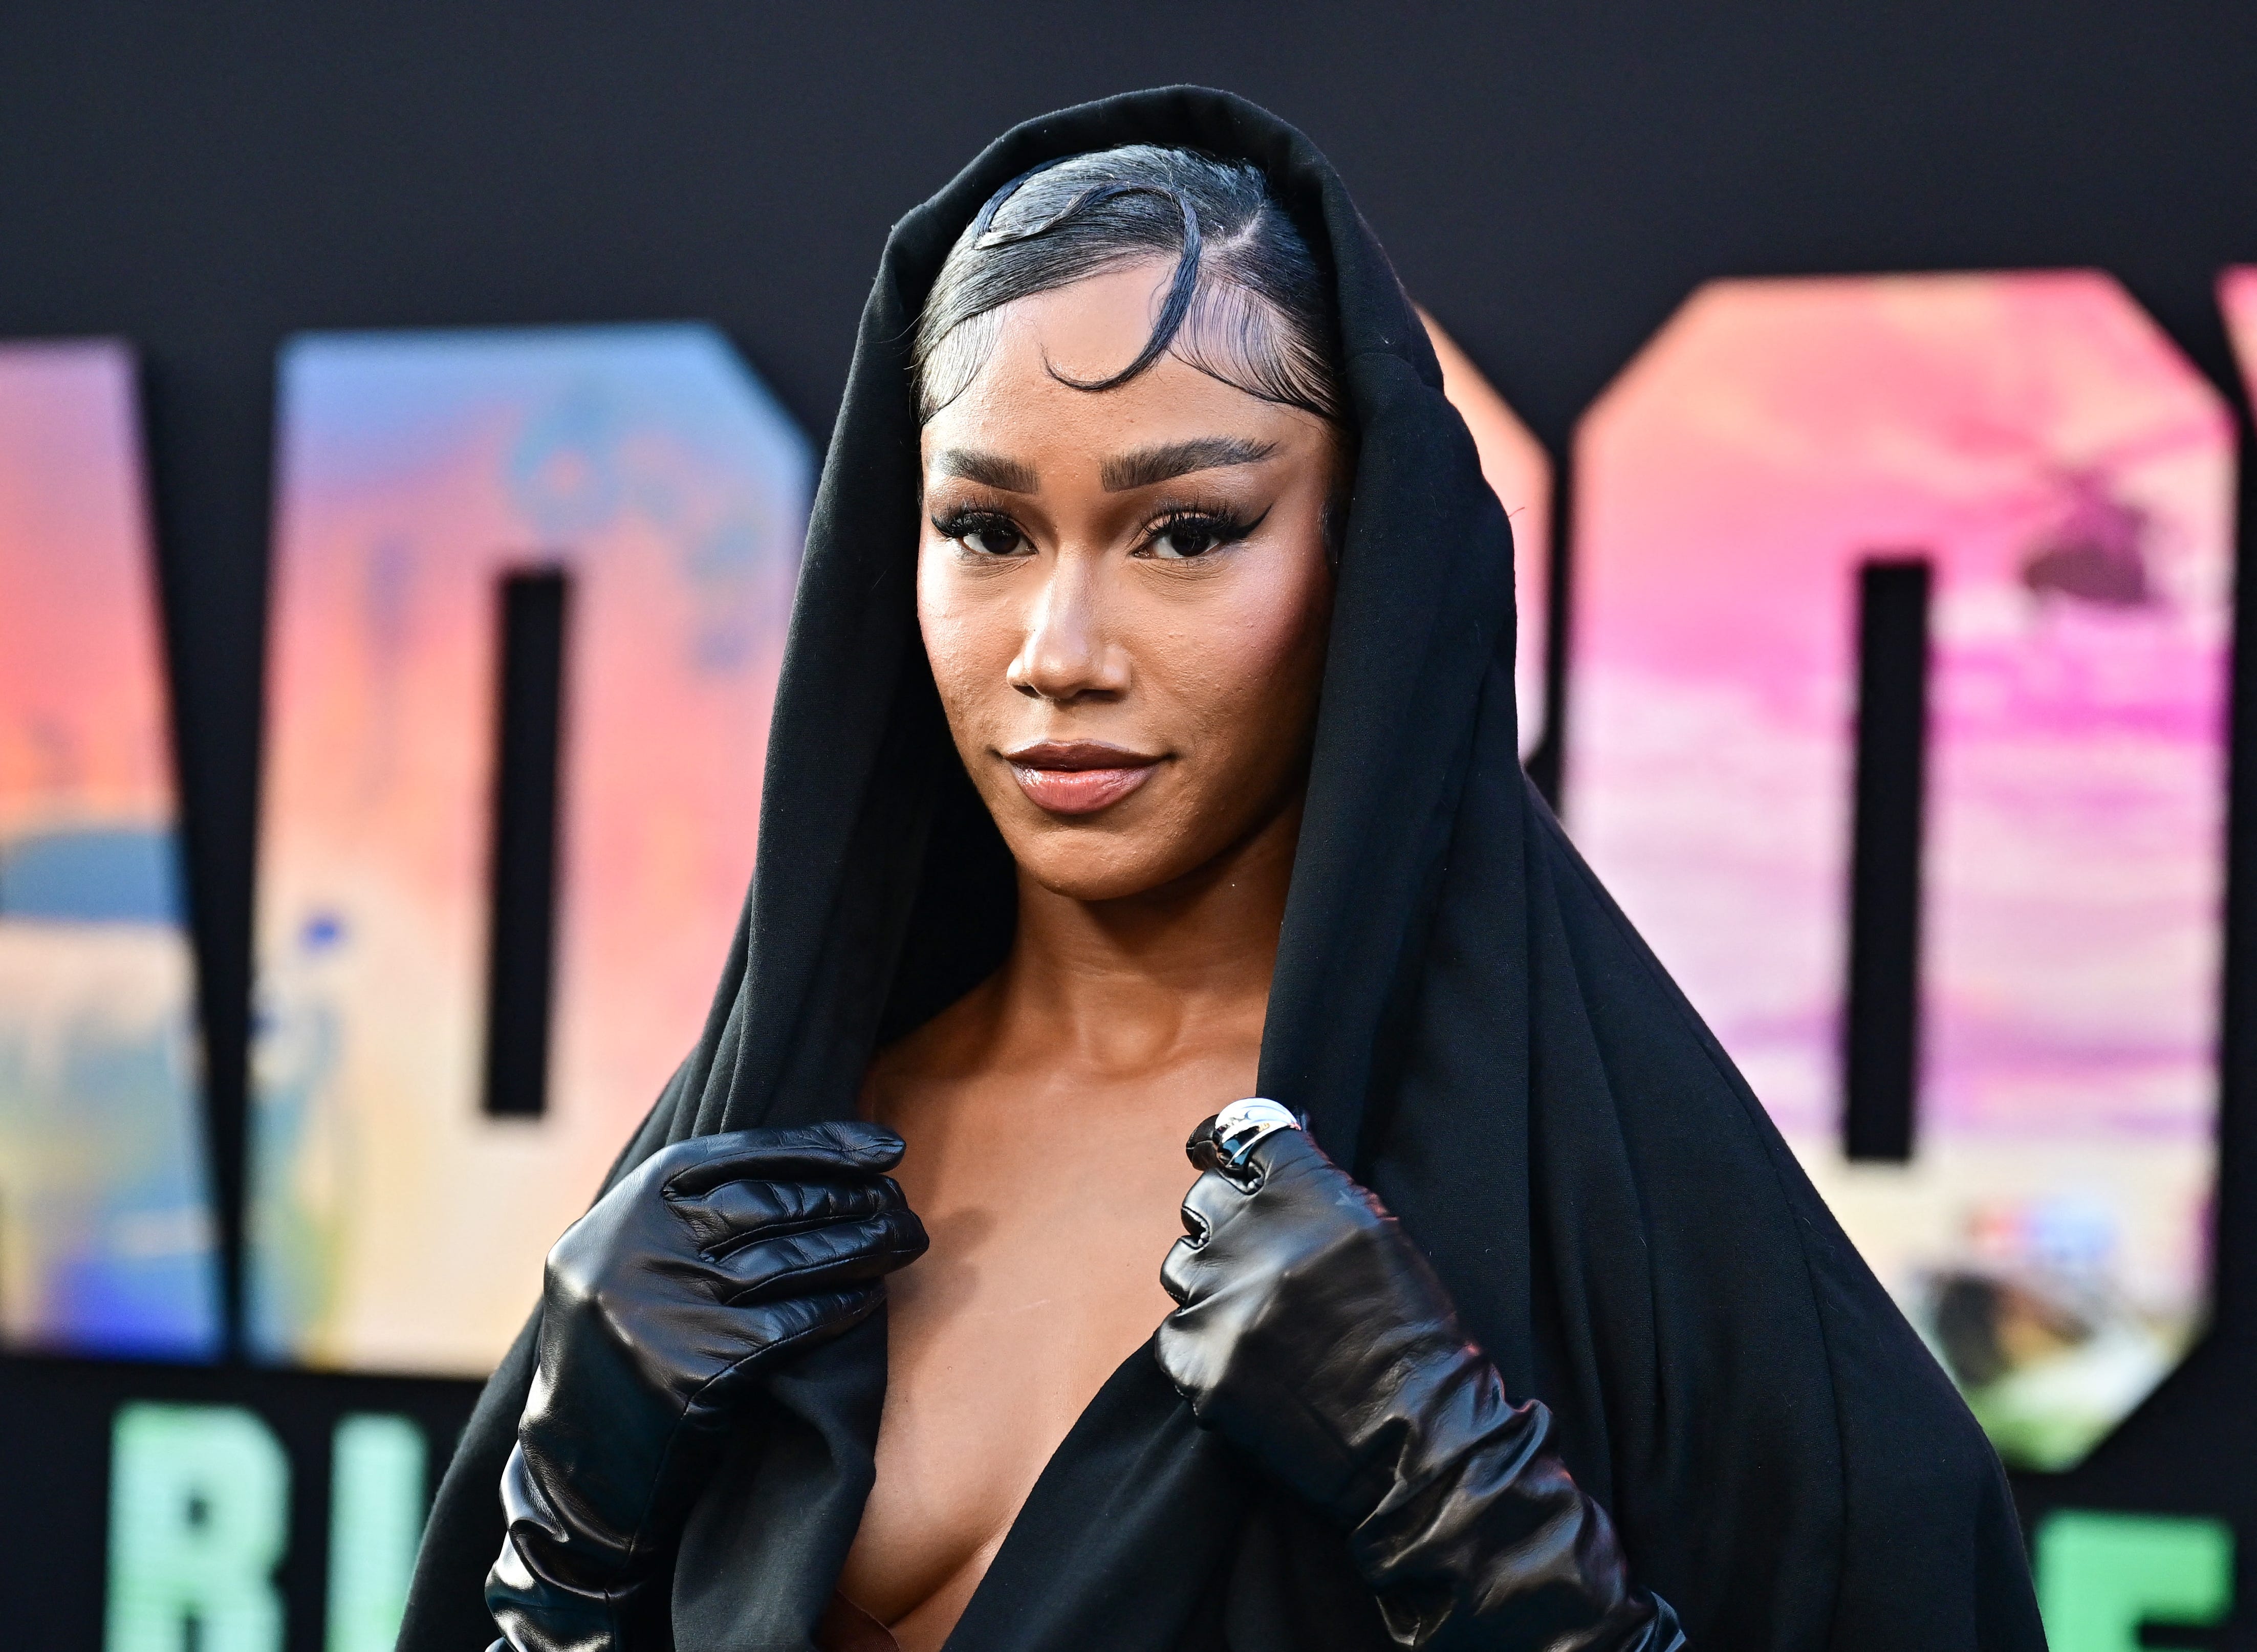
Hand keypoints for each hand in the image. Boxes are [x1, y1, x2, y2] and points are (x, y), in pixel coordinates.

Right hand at [485, 1122, 928, 1651]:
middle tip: (903, 1204)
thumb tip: (816, 1162)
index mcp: (624, 1211)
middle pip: (769, 1205)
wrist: (580, 1468)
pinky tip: (870, 1297)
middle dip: (850, 1197)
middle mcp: (638, 1251)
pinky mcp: (692, 1374)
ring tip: (907, 1239)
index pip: (738, 1154)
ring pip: (787, 1261)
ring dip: (862, 1245)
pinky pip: (789, 1327)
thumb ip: (692, 1211)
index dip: (820, 1144)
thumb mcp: (632, 1258)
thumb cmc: (626, 1346)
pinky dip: (837, 1307)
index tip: (888, 1148)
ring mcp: (664, 1312)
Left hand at [1158, 1117, 1682, 1649]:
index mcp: (1310, 1196)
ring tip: (1257, 1321)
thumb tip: (1262, 1164)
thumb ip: (1318, 1196)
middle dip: (1223, 1223)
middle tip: (1252, 1258)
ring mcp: (1222, 1299)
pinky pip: (1177, 1334)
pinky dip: (1205, 1348)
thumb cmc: (1415, 1340)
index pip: (1242, 1135)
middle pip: (1202, 1199)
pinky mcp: (1199, 1361)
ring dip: (1210, 1283)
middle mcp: (1257, 1237)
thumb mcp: (1381, 1239)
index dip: (1227, 1144)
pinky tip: (1252, 1370)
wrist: (1418, 1444)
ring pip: (1182, 1265)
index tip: (1216, 1151)